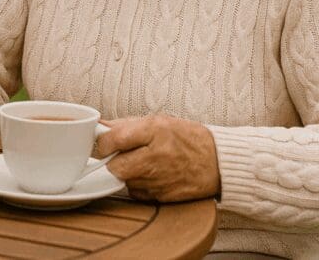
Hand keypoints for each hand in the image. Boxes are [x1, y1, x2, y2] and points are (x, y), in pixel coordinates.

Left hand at [95, 114, 220, 201]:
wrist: (218, 162)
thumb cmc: (188, 139)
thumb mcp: (159, 122)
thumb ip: (127, 125)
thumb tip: (100, 126)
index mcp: (155, 131)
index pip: (114, 139)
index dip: (103, 142)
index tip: (104, 142)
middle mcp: (156, 157)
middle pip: (115, 166)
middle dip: (112, 161)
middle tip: (120, 155)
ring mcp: (159, 179)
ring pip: (124, 180)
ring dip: (126, 173)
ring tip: (142, 162)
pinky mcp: (162, 197)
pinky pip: (136, 192)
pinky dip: (138, 185)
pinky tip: (151, 175)